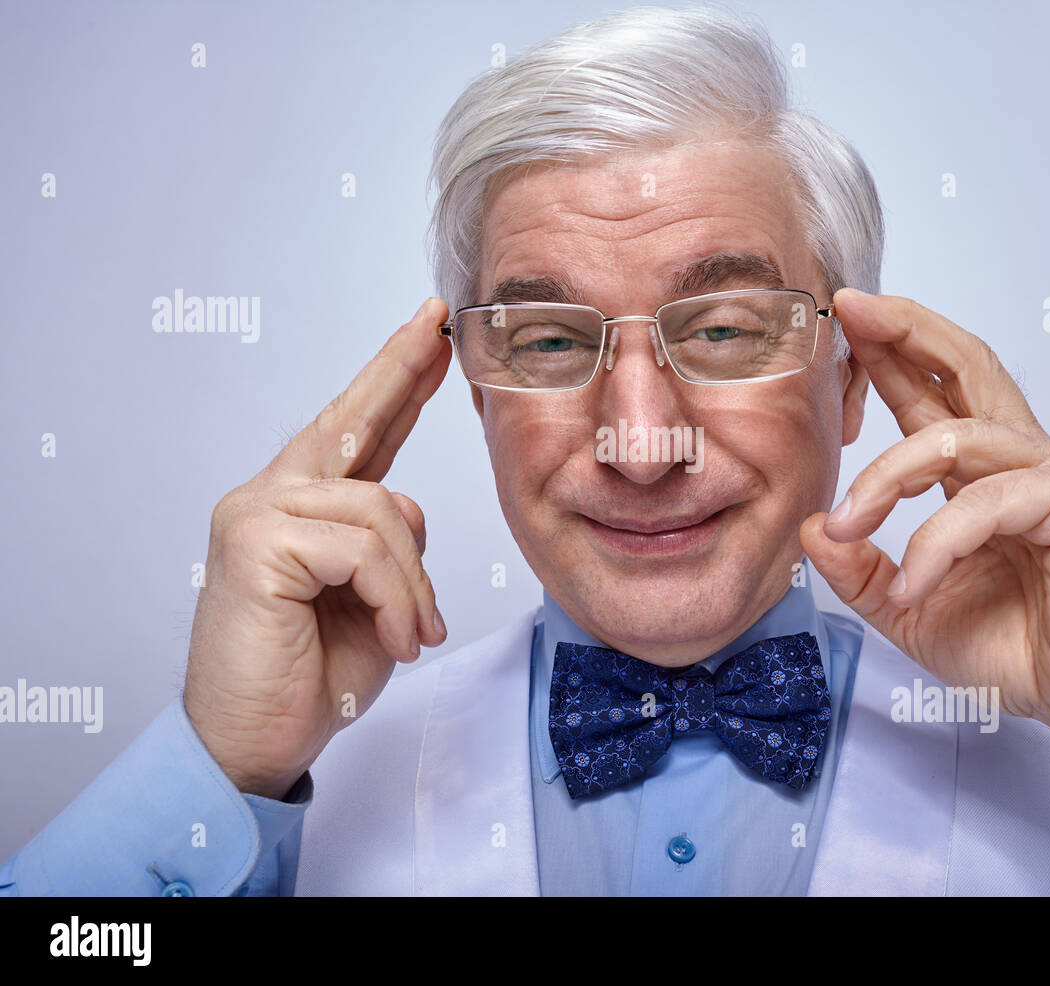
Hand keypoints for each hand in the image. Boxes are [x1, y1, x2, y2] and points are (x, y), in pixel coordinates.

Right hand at [183, 298, 452, 798]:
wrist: (257, 744)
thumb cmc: (312, 677)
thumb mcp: (377, 602)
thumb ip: (390, 546)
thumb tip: (408, 508)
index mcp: (304, 510)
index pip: (357, 433)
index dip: (395, 384)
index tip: (428, 338)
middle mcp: (272, 498)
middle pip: (350, 421)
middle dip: (398, 370)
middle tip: (434, 321)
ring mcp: (257, 512)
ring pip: (380, 511)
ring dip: (413, 584)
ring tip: (414, 636)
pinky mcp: (255, 540)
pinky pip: (363, 548)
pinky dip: (394, 598)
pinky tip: (396, 638)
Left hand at [800, 289, 1049, 766]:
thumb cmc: (1019, 649)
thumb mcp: (911, 611)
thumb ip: (863, 572)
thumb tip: (811, 530)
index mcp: (983, 475)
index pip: (932, 395)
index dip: (890, 354)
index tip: (842, 321)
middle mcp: (1020, 459)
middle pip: (966, 366)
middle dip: (905, 331)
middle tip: (851, 308)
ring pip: (954, 437)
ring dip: (885, 478)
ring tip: (847, 527)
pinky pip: (986, 503)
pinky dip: (936, 544)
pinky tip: (914, 587)